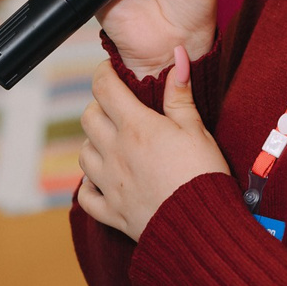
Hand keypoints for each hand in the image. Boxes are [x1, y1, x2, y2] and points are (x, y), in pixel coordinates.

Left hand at [77, 49, 229, 241]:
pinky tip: (101, 180)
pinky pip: (85, 195)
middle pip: (88, 117)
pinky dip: (89, 185)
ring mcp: (109, 183)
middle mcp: (115, 152)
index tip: (111, 71)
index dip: (104, 73)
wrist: (201, 228)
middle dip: (99, 106)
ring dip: (93, 143)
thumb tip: (179, 57)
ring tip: (112, 142)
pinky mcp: (111, 211)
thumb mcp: (197, 130)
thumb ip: (180, 95)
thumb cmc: (203, 176)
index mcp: (136, 128)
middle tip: (117, 107)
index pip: (105, 89)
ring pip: (83, 153)